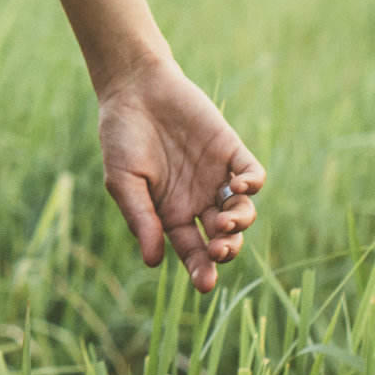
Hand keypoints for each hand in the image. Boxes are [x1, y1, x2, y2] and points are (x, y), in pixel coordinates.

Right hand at [96, 59, 262, 291]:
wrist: (134, 89)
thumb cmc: (121, 137)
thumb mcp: (123, 181)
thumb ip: (141, 218)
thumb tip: (154, 262)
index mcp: (171, 215)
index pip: (193, 252)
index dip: (201, 270)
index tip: (205, 284)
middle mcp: (198, 201)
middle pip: (222, 238)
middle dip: (225, 251)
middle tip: (218, 250)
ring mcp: (216, 177)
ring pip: (242, 211)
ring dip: (240, 222)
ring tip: (226, 221)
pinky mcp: (230, 151)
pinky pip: (252, 175)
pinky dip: (252, 184)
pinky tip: (239, 185)